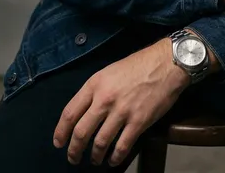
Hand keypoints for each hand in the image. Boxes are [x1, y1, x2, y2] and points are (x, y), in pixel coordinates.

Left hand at [53, 38, 188, 167]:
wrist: (166, 63)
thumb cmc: (137, 65)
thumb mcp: (109, 71)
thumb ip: (95, 90)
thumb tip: (84, 112)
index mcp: (95, 84)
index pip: (70, 113)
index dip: (61, 132)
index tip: (58, 143)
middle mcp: (105, 99)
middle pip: (81, 132)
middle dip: (74, 150)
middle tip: (73, 158)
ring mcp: (122, 112)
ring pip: (100, 143)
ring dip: (95, 156)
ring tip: (95, 160)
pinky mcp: (138, 122)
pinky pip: (122, 147)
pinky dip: (115, 158)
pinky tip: (113, 160)